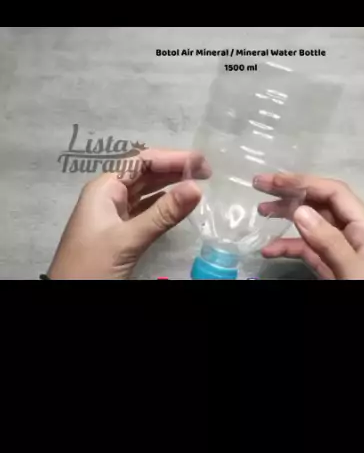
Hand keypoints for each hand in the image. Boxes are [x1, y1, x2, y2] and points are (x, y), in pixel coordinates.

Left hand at [47, 149, 209, 279]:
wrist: (68, 295)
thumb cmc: (91, 264)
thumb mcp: (127, 239)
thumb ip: (162, 214)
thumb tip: (197, 188)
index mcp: (103, 189)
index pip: (141, 160)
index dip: (171, 157)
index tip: (201, 163)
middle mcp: (108, 196)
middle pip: (144, 172)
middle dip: (173, 168)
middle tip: (206, 171)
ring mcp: (113, 214)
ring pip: (145, 191)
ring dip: (170, 184)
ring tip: (198, 183)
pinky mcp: (119, 232)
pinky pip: (144, 209)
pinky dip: (163, 204)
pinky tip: (179, 205)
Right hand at [255, 174, 363, 279]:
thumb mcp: (354, 273)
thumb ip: (330, 242)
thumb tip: (301, 210)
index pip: (334, 193)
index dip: (305, 182)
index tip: (275, 181)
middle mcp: (354, 234)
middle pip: (320, 204)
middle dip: (291, 192)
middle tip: (259, 185)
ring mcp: (342, 251)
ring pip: (311, 224)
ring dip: (285, 217)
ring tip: (260, 211)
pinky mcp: (331, 268)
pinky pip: (307, 250)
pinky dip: (287, 247)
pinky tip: (268, 251)